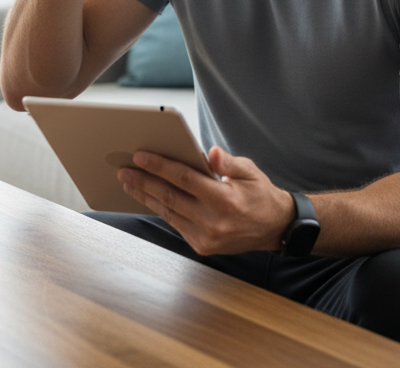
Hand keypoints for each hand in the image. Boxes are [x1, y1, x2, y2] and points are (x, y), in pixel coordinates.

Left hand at [118, 146, 295, 255]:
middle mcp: (213, 221)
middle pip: (170, 197)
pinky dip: (161, 210)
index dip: (159, 166)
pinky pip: (176, 224)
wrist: (275, 228)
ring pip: (168, 213)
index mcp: (225, 200)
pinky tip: (149, 198)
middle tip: (124, 170)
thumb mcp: (250, 172)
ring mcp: (206, 237)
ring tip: (129, 183)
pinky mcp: (202, 246)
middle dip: (144, 182)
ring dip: (146, 197)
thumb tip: (210, 152)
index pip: (184, 179)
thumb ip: (228, 162)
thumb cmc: (260, 194)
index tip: (140, 156)